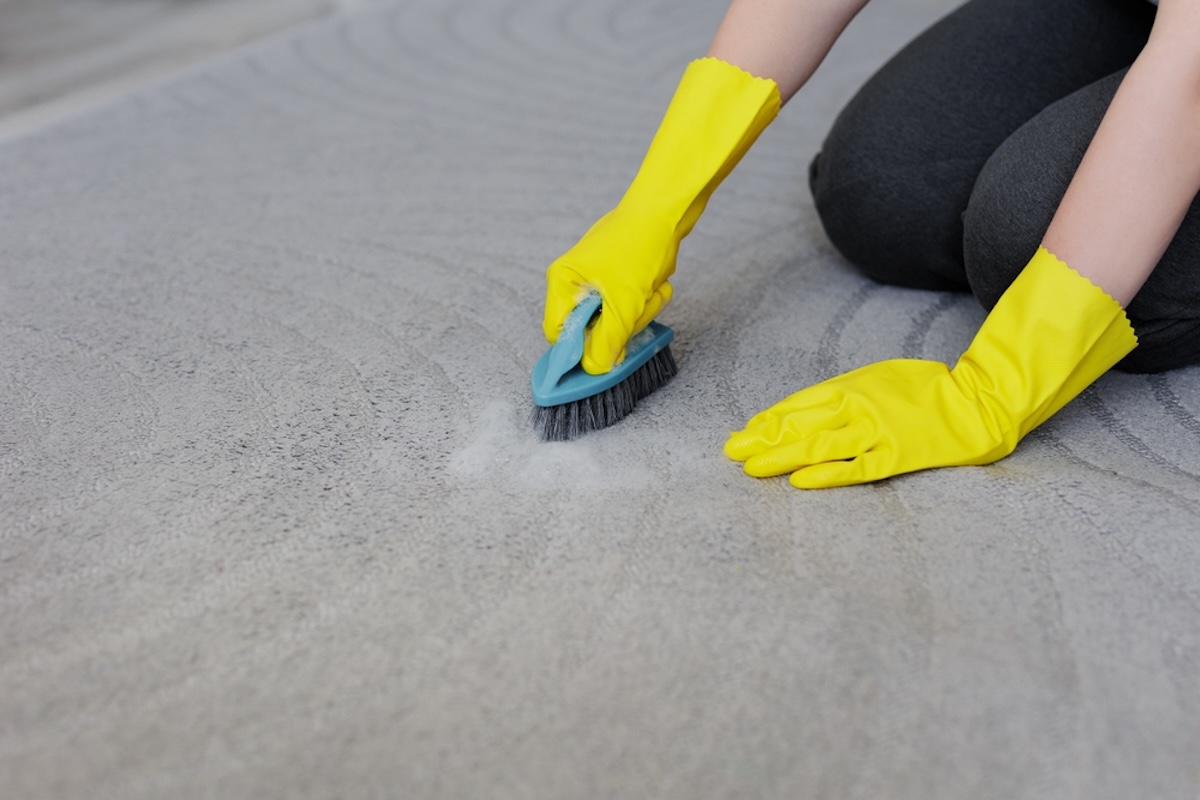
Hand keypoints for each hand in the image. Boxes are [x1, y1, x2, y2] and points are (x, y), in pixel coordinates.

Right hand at [543, 207, 676, 374]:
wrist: (669, 209)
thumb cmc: (639, 246)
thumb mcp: (623, 305)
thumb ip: (605, 342)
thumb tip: (595, 369)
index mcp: (563, 282)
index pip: (559, 334)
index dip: (580, 349)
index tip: (605, 354)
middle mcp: (575, 280)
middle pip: (592, 330)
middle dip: (621, 325)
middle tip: (636, 308)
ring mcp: (599, 277)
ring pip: (617, 320)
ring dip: (640, 312)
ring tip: (651, 290)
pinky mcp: (622, 275)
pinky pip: (632, 305)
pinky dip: (648, 300)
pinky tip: (656, 284)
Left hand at [725, 247, 1137, 487]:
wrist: (976, 402)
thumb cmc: (924, 391)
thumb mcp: (876, 379)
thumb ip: (841, 395)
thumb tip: (804, 412)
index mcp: (851, 386)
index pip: (797, 405)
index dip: (767, 421)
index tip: (742, 433)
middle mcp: (857, 406)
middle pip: (800, 424)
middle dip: (762, 439)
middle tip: (731, 453)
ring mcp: (876, 431)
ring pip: (819, 445)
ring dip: (782, 456)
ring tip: (753, 468)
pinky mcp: (895, 456)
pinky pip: (854, 469)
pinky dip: (826, 475)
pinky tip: (799, 481)